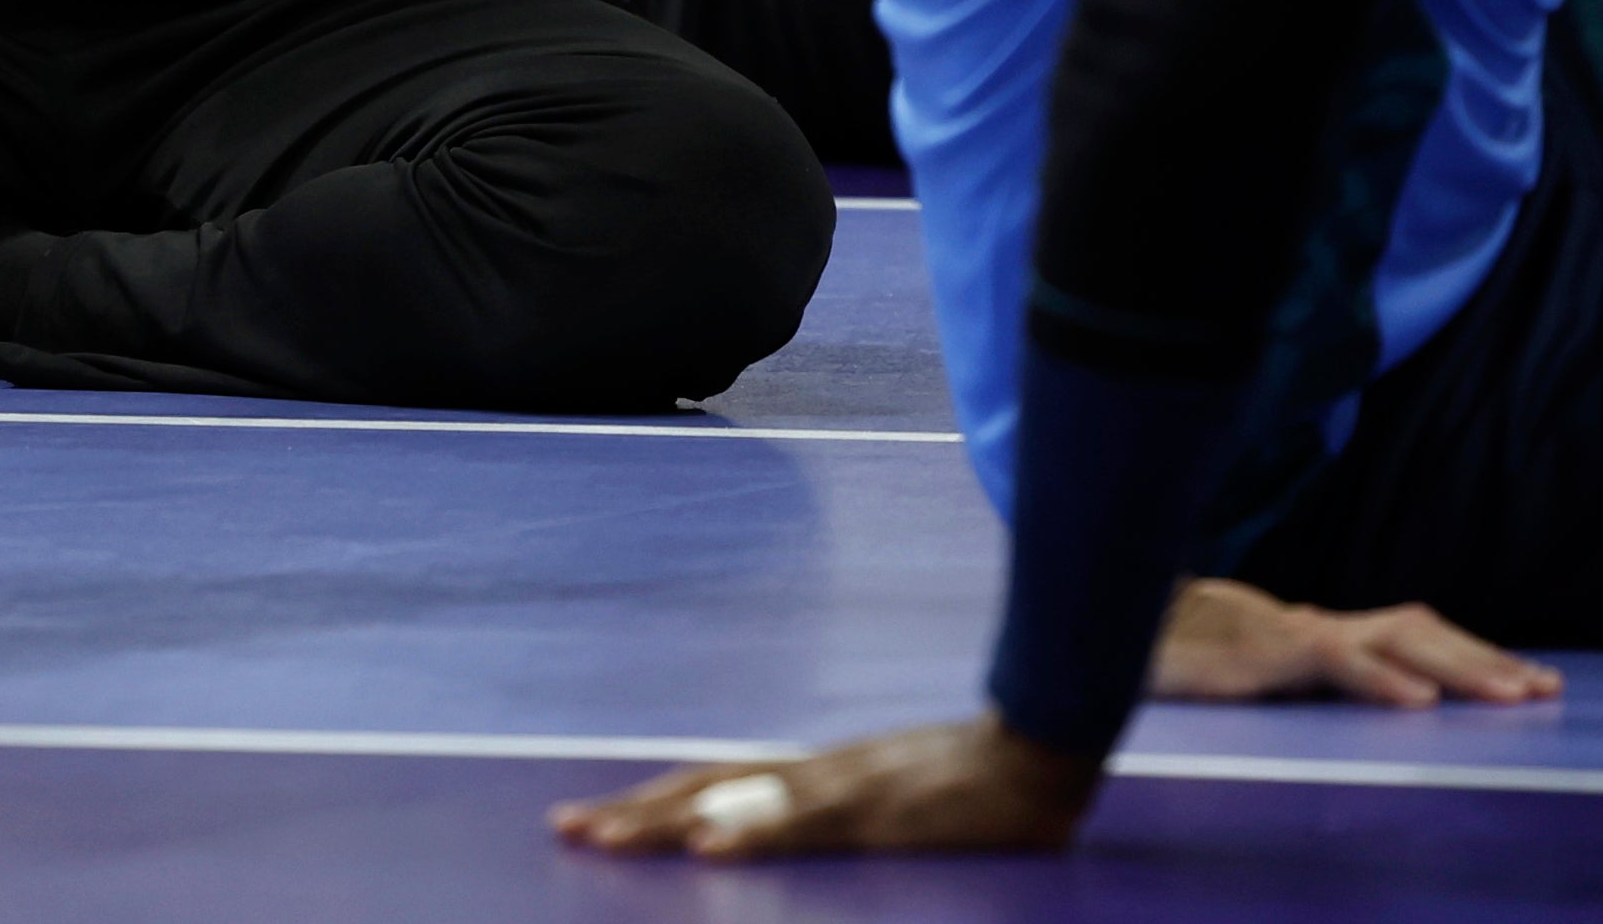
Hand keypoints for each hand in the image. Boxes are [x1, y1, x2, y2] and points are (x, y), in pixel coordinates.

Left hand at [551, 718, 1093, 860]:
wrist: (1038, 753)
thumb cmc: (968, 788)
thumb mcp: (887, 809)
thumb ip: (829, 821)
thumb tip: (762, 841)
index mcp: (812, 777)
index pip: (712, 786)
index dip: (649, 803)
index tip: (588, 823)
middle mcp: (813, 775)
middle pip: (705, 789)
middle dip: (633, 814)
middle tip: (563, 831)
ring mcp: (843, 792)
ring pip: (738, 805)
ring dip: (668, 823)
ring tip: (608, 841)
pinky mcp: (878, 814)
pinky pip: (805, 826)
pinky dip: (754, 836)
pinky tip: (710, 849)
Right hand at [1148, 576, 1560, 709]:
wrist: (1102, 631)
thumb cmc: (1177, 660)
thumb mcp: (1255, 680)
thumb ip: (1305, 684)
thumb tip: (1363, 699)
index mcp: (1317, 634)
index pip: (1408, 633)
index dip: (1469, 651)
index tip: (1529, 678)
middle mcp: (1313, 626)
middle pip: (1417, 629)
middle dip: (1484, 657)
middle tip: (1545, 689)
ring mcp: (1289, 635)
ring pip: (1391, 638)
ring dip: (1458, 665)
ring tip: (1510, 694)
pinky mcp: (1260, 654)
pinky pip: (1330, 661)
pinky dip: (1378, 678)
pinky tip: (1418, 703)